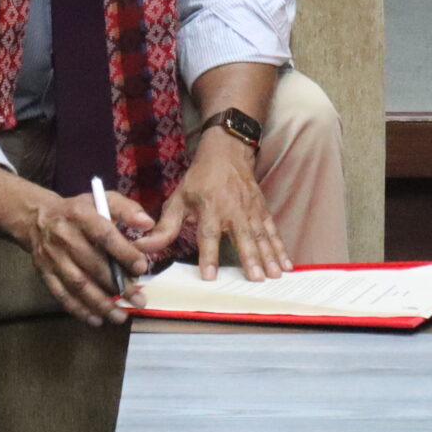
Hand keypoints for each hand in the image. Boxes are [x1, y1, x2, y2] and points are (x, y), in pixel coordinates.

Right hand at [24, 184, 154, 327]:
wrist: (36, 218)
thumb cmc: (78, 211)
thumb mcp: (102, 199)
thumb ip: (127, 209)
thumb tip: (148, 224)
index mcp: (81, 215)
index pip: (104, 235)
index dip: (123, 252)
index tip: (141, 268)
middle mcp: (64, 237)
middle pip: (93, 265)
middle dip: (118, 285)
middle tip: (139, 300)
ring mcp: (52, 257)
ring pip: (78, 284)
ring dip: (101, 303)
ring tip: (121, 316)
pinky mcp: (44, 273)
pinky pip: (62, 295)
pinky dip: (79, 310)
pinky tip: (97, 320)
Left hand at [157, 138, 288, 281]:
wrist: (227, 152)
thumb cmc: (200, 179)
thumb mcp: (178, 199)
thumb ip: (165, 227)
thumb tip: (144, 246)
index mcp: (209, 208)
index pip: (208, 235)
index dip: (208, 255)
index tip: (210, 276)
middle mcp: (232, 210)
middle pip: (242, 237)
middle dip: (250, 258)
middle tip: (256, 279)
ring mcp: (251, 211)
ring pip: (261, 236)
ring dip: (269, 257)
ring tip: (275, 276)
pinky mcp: (262, 211)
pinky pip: (273, 232)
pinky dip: (281, 248)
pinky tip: (287, 265)